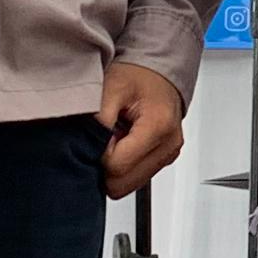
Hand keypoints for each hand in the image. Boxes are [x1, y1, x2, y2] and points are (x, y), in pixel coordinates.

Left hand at [96, 62, 186, 196]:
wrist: (158, 72)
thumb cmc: (137, 75)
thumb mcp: (111, 87)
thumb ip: (99, 119)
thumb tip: (88, 148)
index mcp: (158, 127)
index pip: (117, 166)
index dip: (99, 154)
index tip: (100, 134)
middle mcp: (168, 145)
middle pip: (125, 183)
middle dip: (106, 166)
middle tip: (105, 138)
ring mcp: (169, 154)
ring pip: (130, 185)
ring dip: (116, 167)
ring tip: (116, 138)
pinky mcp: (165, 158)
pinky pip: (137, 177)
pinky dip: (126, 165)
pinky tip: (124, 143)